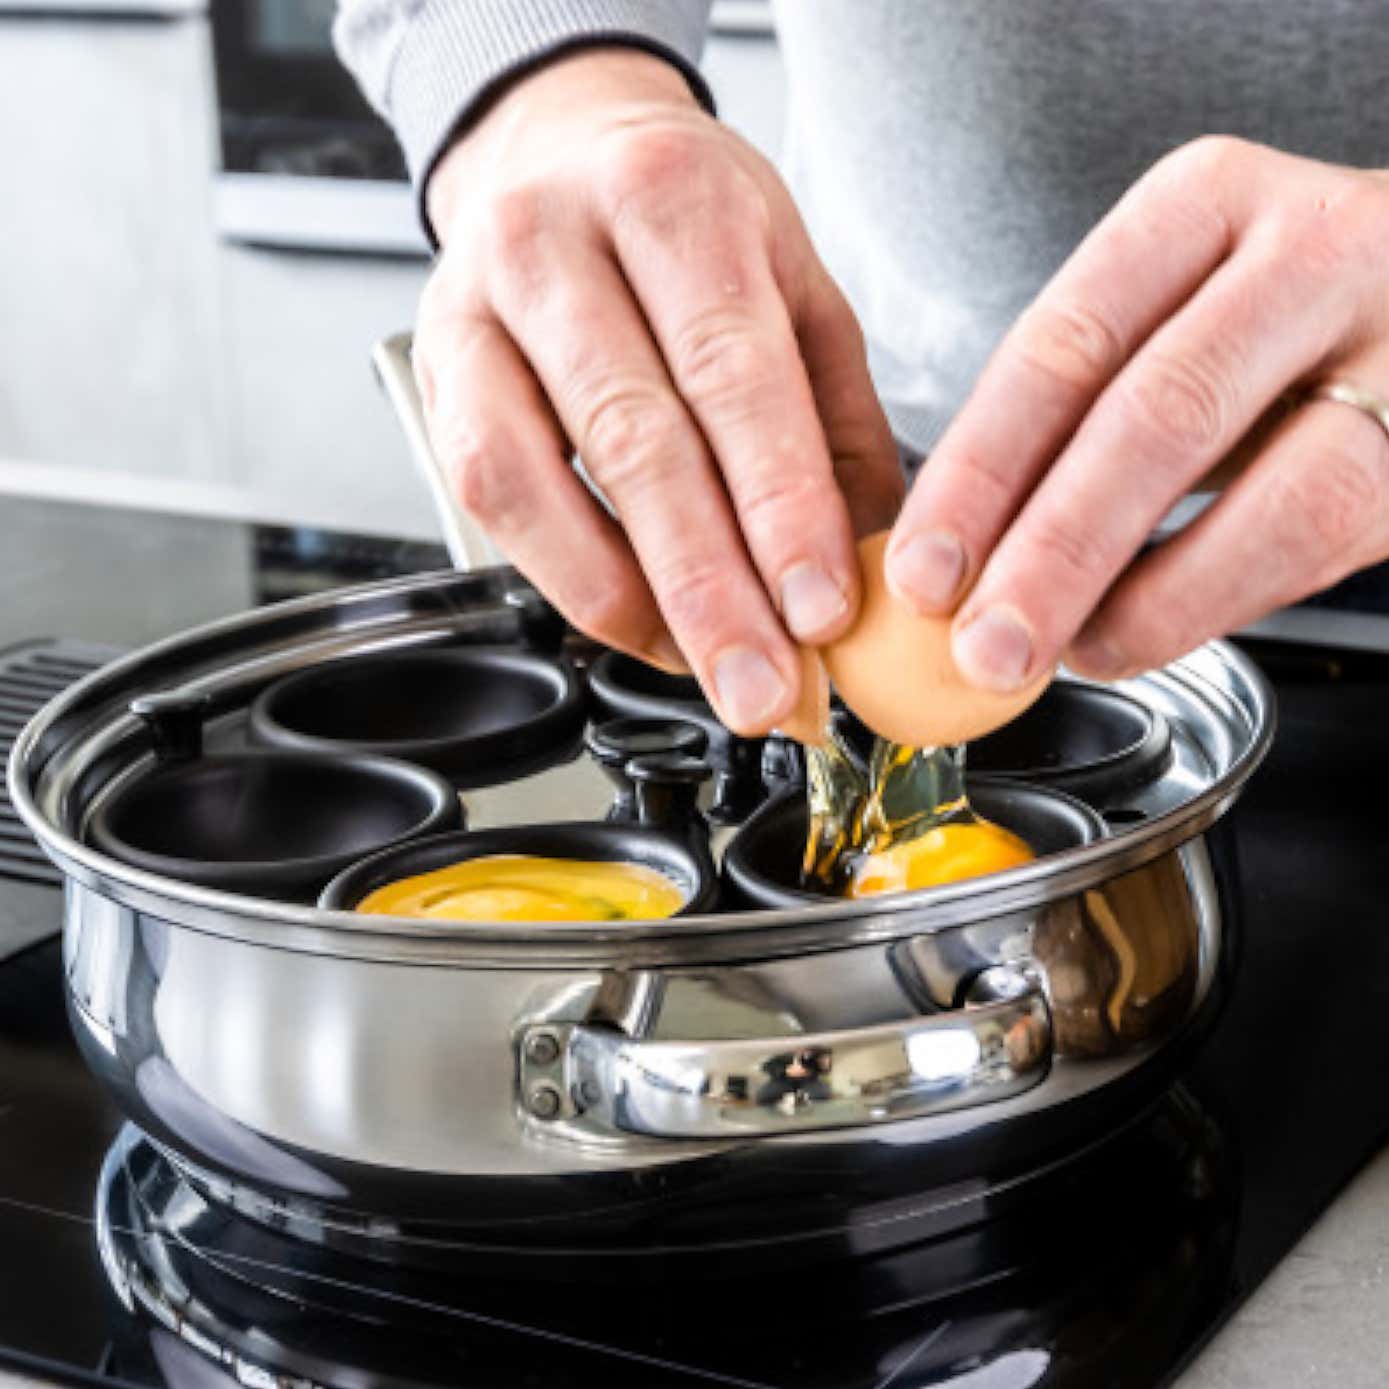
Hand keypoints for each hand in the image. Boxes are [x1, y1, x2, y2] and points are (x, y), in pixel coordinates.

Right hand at [417, 49, 901, 733]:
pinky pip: (490, 502)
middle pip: (632, 437)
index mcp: (671, 197)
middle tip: (768, 687)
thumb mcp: (794, 286)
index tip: (822, 611)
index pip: (730, 370)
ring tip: (711, 675)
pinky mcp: (434, 376)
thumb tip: (872, 567)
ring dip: (632, 604)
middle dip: (710, 586)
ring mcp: (474, 310)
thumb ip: (834, 424)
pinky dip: (571, 581)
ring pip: (535, 481)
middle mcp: (553, 242)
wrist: (558, 152)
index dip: (778, 504)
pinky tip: (643, 628)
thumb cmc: (688, 225)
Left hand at [887, 137, 1388, 687]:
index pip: (1064, 345)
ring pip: (1279, 497)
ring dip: (1149, 601)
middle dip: (1054, 551)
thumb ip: (1075, 415)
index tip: (922, 569)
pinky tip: (1144, 633)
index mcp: (1202, 204)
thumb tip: (958, 558)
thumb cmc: (1266, 320)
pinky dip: (1220, 604)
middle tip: (982, 643)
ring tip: (1065, 653)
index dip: (981, 472)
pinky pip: (1328, 543)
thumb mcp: (1164, 317)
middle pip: (1162, 415)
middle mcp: (1314, 251)